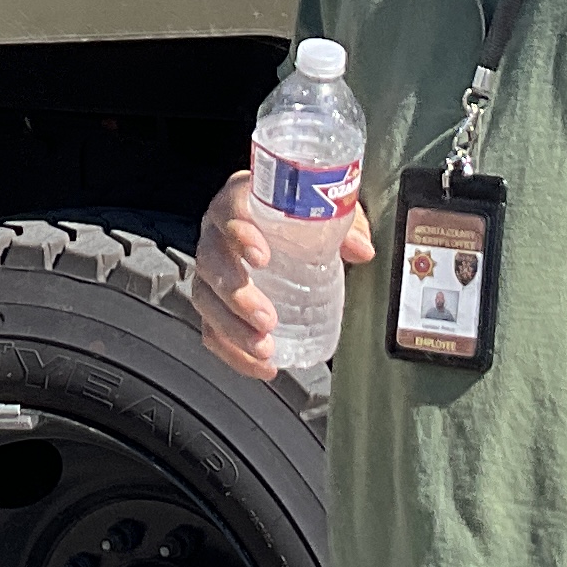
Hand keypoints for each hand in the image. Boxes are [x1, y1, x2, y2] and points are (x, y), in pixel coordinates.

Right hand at [191, 168, 372, 379]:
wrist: (284, 225)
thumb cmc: (298, 213)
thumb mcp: (325, 209)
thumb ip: (344, 222)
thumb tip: (361, 250)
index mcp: (240, 201)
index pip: (230, 210)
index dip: (240, 233)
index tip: (261, 257)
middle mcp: (218, 233)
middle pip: (211, 261)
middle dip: (236, 294)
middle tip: (267, 318)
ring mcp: (212, 268)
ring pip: (206, 298)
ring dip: (232, 327)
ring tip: (264, 348)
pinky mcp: (215, 302)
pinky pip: (211, 328)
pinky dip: (231, 351)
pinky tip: (260, 365)